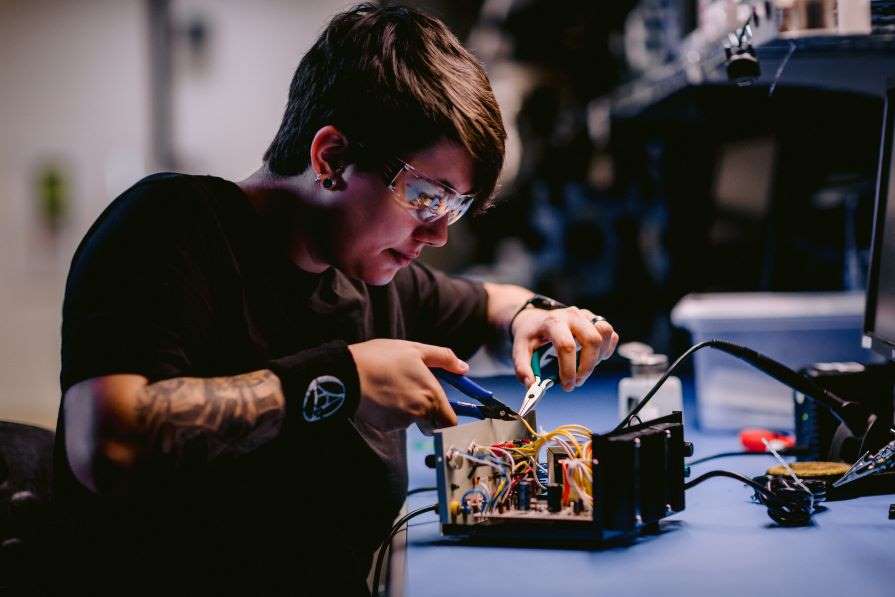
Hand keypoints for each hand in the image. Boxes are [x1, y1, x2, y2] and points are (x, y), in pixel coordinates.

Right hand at [348, 339, 465, 430]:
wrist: (347, 373)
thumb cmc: (382, 358)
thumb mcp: (415, 349)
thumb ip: (443, 358)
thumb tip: (463, 367)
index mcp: (431, 395)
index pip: (450, 422)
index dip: (449, 416)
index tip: (445, 408)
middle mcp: (419, 413)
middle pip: (432, 423)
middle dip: (427, 412)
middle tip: (412, 391)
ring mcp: (401, 422)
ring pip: (412, 421)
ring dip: (407, 410)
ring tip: (392, 387)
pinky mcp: (384, 426)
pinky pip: (394, 422)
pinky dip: (391, 412)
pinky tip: (381, 396)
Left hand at [511, 306, 617, 390]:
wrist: (535, 319)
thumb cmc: (530, 335)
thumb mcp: (520, 350)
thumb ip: (522, 369)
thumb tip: (532, 386)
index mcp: (553, 322)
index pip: (567, 346)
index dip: (569, 369)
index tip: (566, 384)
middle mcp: (572, 316)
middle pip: (592, 340)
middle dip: (587, 366)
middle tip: (576, 381)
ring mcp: (586, 316)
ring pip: (605, 335)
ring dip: (598, 358)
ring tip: (583, 368)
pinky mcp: (595, 320)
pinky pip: (610, 335)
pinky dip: (605, 350)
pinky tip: (591, 358)